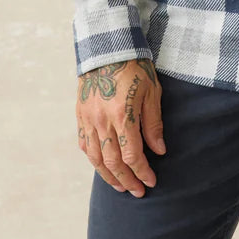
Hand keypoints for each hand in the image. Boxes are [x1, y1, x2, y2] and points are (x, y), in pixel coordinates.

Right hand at [76, 59, 165, 196]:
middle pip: (113, 162)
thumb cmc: (134, 67)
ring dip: (109, 176)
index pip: (132, 155)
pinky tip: (102, 167)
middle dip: (127, 180)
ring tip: (120, 187)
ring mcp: (88, 119)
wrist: (107, 46)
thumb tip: (159, 151)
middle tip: (138, 192)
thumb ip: (153, 123)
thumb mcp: (151, 92)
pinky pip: (84, 144)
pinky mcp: (80, 115)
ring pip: (95, 158)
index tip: (151, 181)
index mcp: (122, 115)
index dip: (142, 172)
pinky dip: (93, 159)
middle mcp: (102, 121)